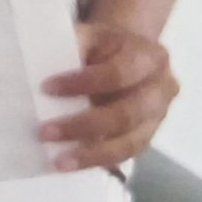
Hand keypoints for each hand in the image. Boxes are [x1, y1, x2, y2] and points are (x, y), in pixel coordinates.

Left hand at [42, 22, 177, 170]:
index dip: (83, 83)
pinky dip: (98, 161)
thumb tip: (39, 65)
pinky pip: (125, 155)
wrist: (130, 56)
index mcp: (150, 58)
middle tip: (44, 132)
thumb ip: (74, 46)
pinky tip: (74, 165)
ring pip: (129, 142)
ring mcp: (158, 117)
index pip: (118, 74)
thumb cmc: (105, 47)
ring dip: (91, 154)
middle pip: (126, 114)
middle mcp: (162, 89)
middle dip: (83, 125)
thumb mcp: (92, 35)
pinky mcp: (148, 137)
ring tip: (58, 161)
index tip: (45, 88)